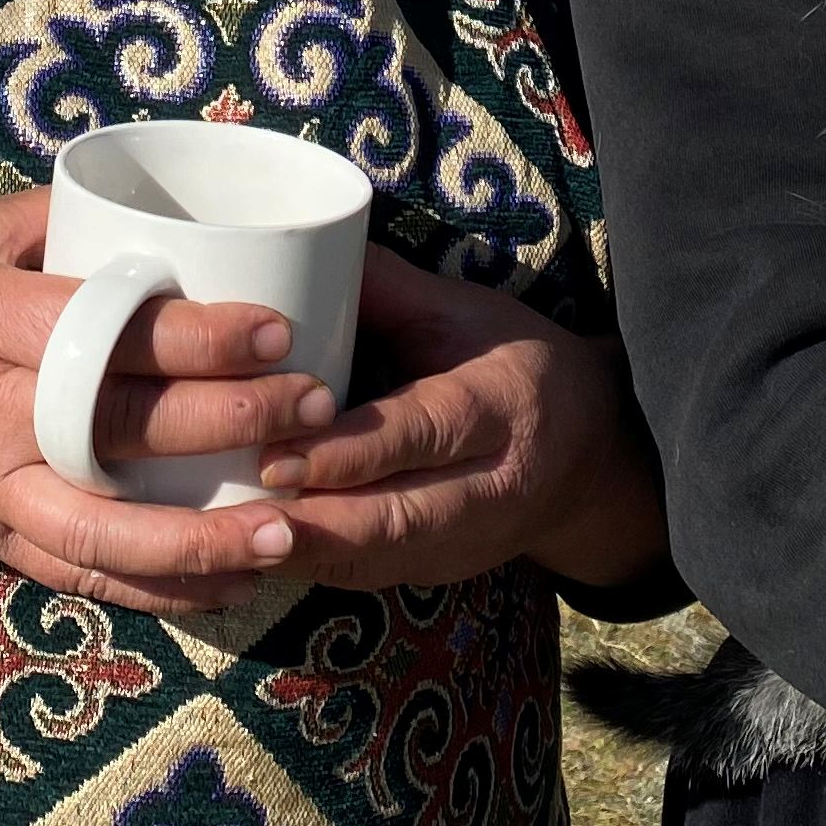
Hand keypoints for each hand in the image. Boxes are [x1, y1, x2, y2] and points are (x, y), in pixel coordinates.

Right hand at [0, 189, 336, 615]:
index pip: (99, 331)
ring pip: (98, 531)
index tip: (276, 326)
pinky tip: (229, 588)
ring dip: (199, 541)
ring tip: (287, 532)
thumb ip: (54, 221)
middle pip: (115, 428)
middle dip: (226, 423)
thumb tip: (158, 198)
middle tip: (316, 408)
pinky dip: (152, 589)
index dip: (193, 334)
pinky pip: (73, 574)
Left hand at [250, 246, 665, 590]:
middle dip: (316, 523)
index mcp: (498, 408)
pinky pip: (373, 577)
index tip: (278, 454)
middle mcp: (489, 488)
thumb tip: (301, 249)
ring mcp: (468, 541)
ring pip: (381, 559)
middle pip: (398, 516)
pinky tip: (258, 556)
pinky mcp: (442, 569)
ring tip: (236, 544)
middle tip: (240, 517)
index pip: (421, 434)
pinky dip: (314, 569)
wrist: (588, 453)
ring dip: (306, 557)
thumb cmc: (512, 363)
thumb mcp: (464, 312)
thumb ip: (386, 289)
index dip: (349, 452)